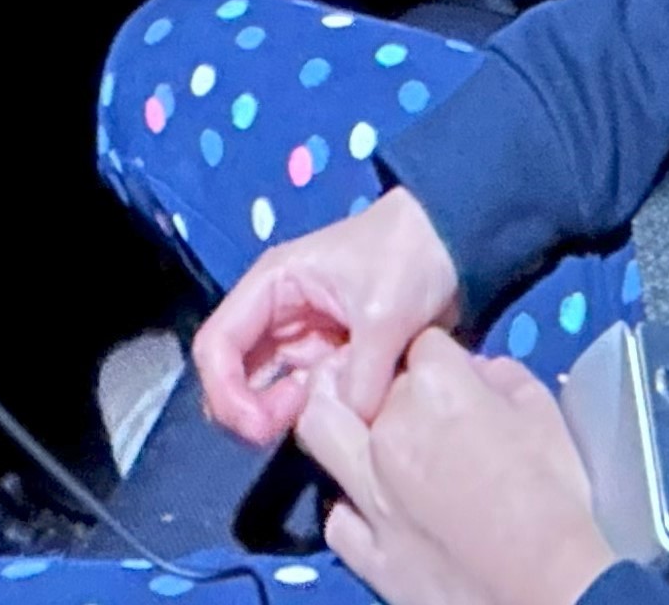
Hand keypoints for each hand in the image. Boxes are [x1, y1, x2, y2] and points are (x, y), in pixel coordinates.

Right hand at [191, 187, 462, 447]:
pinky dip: (312, 415)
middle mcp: (275, 315)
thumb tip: (350, 423)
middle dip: (250, 413)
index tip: (264, 424)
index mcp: (272, 287)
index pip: (216, 346)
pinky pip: (302, 397)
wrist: (452, 240)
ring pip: (263, 393)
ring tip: (324, 419)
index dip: (226, 393)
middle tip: (291, 428)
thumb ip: (363, 375)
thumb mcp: (387, 313)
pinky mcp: (326, 358)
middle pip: (232, 378)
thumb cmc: (410, 256)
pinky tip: (342, 415)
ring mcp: (299, 339)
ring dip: (280, 417)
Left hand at [299, 331, 618, 604]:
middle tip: (410, 401)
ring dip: (338, 420)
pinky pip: (337, 516)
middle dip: (386, 382)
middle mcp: (388, 431)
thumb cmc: (555, 499)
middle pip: (363, 379)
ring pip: (318, 429)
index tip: (453, 372)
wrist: (544, 589)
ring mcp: (369, 493)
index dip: (439, 354)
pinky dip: (354, 506)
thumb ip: (502, 377)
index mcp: (437, 388)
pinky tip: (378, 508)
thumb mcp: (545, 414)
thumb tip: (476, 372)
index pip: (420, 341)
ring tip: (363, 431)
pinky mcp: (366, 550)